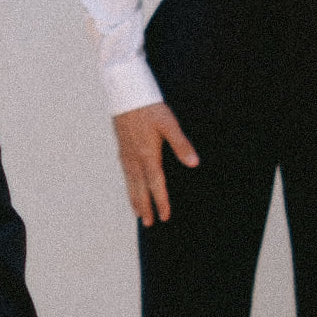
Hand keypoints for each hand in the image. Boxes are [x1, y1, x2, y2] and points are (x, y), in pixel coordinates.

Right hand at [108, 98, 193, 227]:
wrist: (125, 93)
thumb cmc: (149, 107)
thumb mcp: (169, 124)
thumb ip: (181, 144)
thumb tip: (194, 163)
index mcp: (148, 155)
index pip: (156, 184)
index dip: (161, 201)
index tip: (164, 216)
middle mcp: (135, 158)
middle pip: (140, 189)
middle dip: (145, 207)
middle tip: (149, 224)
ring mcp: (126, 154)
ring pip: (130, 183)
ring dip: (135, 199)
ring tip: (138, 213)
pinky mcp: (122, 147)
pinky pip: (125, 173)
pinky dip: (129, 185)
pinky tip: (130, 186)